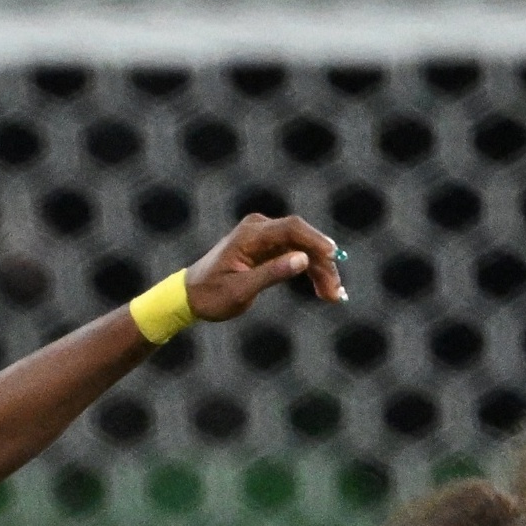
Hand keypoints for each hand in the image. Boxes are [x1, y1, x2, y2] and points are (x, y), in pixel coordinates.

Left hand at [184, 212, 347, 320]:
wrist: (189, 297)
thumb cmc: (210, 295)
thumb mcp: (240, 290)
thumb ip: (271, 273)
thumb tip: (302, 260)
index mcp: (250, 234)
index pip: (292, 229)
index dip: (316, 241)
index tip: (332, 257)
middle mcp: (260, 230)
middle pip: (302, 239)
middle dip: (322, 264)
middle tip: (336, 290)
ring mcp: (265, 238)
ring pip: (303, 249)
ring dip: (320, 271)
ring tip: (334, 296)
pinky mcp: (269, 249)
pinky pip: (296, 256)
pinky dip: (310, 272)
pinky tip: (325, 289)